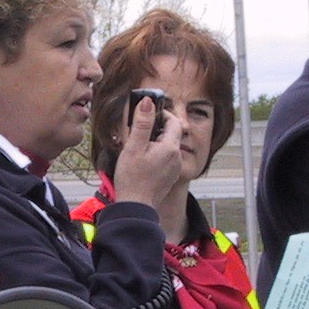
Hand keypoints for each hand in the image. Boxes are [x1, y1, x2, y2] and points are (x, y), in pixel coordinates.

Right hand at [110, 93, 184, 207]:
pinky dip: (157, 155)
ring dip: (155, 143)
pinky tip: (143, 162)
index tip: (148, 114)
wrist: (135, 207)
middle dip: (156, 129)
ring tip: (138, 149)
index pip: (173, 122)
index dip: (162, 114)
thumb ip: (142, 123)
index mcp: (170, 148)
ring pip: (168, 147)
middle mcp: (177, 158)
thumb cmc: (132, 178)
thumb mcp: (133, 147)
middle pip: (171, 134)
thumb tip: (147, 101)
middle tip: (139, 132)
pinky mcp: (170, 177)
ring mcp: (174, 169)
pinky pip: (166, 159)